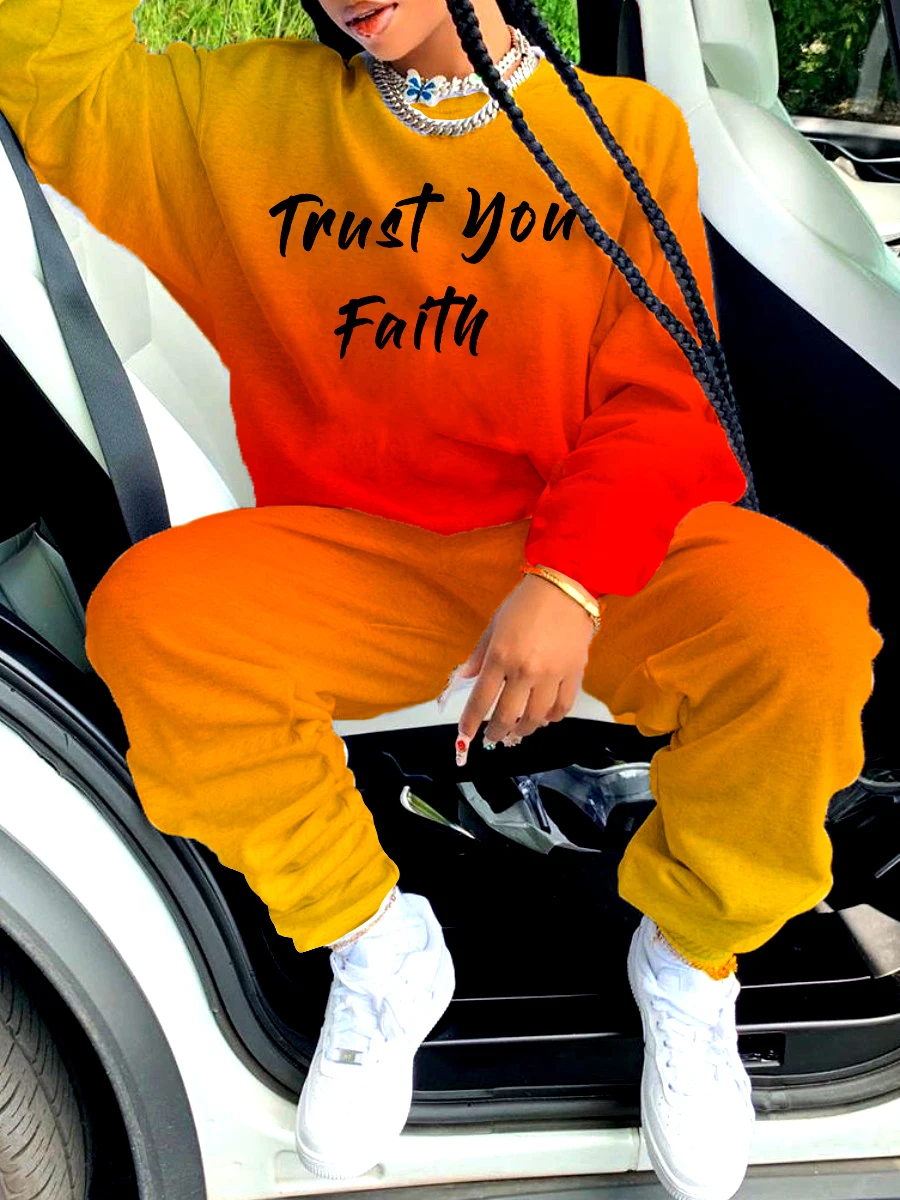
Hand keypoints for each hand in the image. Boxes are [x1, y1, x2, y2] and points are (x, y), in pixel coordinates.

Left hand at [454, 572, 595, 765]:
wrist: (565, 587)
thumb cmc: (524, 603)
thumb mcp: (494, 625)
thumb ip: (479, 655)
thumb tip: (464, 678)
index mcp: (500, 656)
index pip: (481, 699)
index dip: (471, 723)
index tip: (465, 737)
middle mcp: (525, 670)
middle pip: (508, 716)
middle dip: (497, 732)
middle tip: (493, 737)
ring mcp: (552, 674)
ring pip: (536, 717)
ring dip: (524, 729)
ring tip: (518, 729)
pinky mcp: (574, 673)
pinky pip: (562, 707)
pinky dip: (552, 718)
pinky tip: (545, 717)